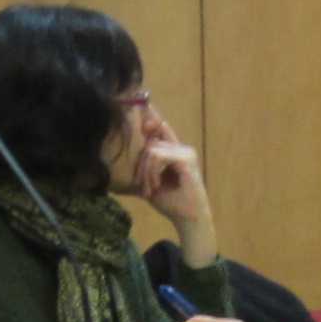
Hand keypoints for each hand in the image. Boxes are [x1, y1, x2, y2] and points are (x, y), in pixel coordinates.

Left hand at [132, 108, 212, 239]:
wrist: (189, 220)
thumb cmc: (171, 203)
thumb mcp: (152, 181)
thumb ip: (145, 165)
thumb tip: (131, 151)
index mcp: (175, 151)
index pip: (160, 128)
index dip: (150, 115)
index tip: (141, 102)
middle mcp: (182, 149)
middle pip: (150, 143)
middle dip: (142, 166)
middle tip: (145, 188)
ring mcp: (186, 153)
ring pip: (152, 150)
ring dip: (145, 172)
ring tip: (150, 190)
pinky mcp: (186, 161)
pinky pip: (157, 156)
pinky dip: (151, 173)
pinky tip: (155, 186)